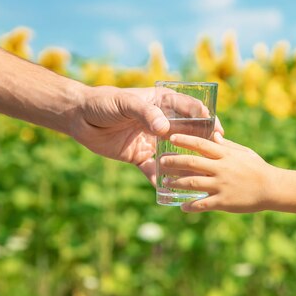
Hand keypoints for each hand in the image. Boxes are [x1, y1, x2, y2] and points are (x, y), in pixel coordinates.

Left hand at [70, 86, 223, 183]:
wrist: (79, 117)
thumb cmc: (104, 102)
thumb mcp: (126, 103)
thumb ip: (146, 114)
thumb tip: (163, 130)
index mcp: (162, 103)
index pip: (191, 109)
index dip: (206, 120)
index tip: (217, 131)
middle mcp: (161, 122)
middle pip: (187, 134)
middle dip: (201, 146)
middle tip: (215, 159)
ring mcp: (151, 141)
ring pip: (173, 155)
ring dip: (184, 167)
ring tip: (197, 179)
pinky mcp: (139, 157)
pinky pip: (153, 171)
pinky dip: (161, 181)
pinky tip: (169, 192)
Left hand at [159, 132, 276, 212]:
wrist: (272, 188)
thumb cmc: (258, 168)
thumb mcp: (244, 152)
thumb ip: (228, 145)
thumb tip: (214, 135)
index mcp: (226, 155)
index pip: (201, 144)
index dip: (185, 140)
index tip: (172, 137)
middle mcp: (221, 168)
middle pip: (191, 163)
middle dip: (173, 161)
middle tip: (161, 161)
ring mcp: (221, 185)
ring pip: (192, 183)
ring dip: (176, 183)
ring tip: (165, 182)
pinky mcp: (223, 202)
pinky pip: (202, 204)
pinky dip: (190, 206)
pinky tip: (182, 207)